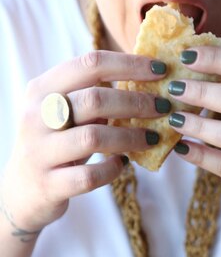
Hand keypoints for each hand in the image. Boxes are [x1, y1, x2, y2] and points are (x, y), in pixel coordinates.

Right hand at [0, 50, 167, 233]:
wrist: (22, 192)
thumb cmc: (55, 145)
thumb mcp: (64, 115)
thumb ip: (93, 97)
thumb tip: (145, 81)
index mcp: (42, 90)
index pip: (89, 64)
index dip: (129, 64)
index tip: (160, 70)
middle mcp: (37, 116)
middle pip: (95, 99)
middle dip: (137, 102)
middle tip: (163, 108)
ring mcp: (41, 151)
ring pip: (93, 137)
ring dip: (131, 137)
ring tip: (153, 138)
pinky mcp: (50, 184)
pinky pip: (89, 176)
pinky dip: (112, 170)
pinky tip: (123, 164)